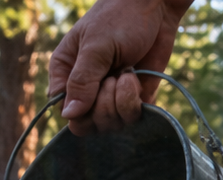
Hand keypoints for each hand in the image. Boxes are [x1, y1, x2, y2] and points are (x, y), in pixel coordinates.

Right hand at [47, 0, 193, 135]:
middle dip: (103, 105)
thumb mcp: (96, 47)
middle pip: (86, 125)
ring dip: (120, 102)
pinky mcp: (133, 98)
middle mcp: (85, 89)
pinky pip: (130, 119)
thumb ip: (81, 81)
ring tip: (126, 74)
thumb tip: (68, 116)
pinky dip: (134, 103)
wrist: (157, 5)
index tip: (95, 84)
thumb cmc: (120, 17)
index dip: (80, 109)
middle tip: (113, 76)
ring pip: (109, 125)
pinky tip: (136, 78)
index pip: (65, 112)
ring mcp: (109, 95)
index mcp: (65, 73)